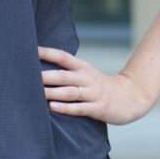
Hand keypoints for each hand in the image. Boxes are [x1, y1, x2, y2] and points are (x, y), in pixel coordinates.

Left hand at [38, 45, 154, 124]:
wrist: (131, 97)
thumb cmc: (100, 86)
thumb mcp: (86, 74)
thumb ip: (67, 72)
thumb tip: (39, 70)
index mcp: (82, 68)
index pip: (63, 57)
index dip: (47, 53)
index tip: (30, 50)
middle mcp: (87, 78)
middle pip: (64, 75)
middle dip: (46, 75)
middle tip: (28, 75)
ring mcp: (93, 93)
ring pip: (70, 92)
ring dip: (53, 92)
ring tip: (37, 92)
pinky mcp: (98, 108)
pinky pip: (80, 108)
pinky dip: (66, 108)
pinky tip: (53, 107)